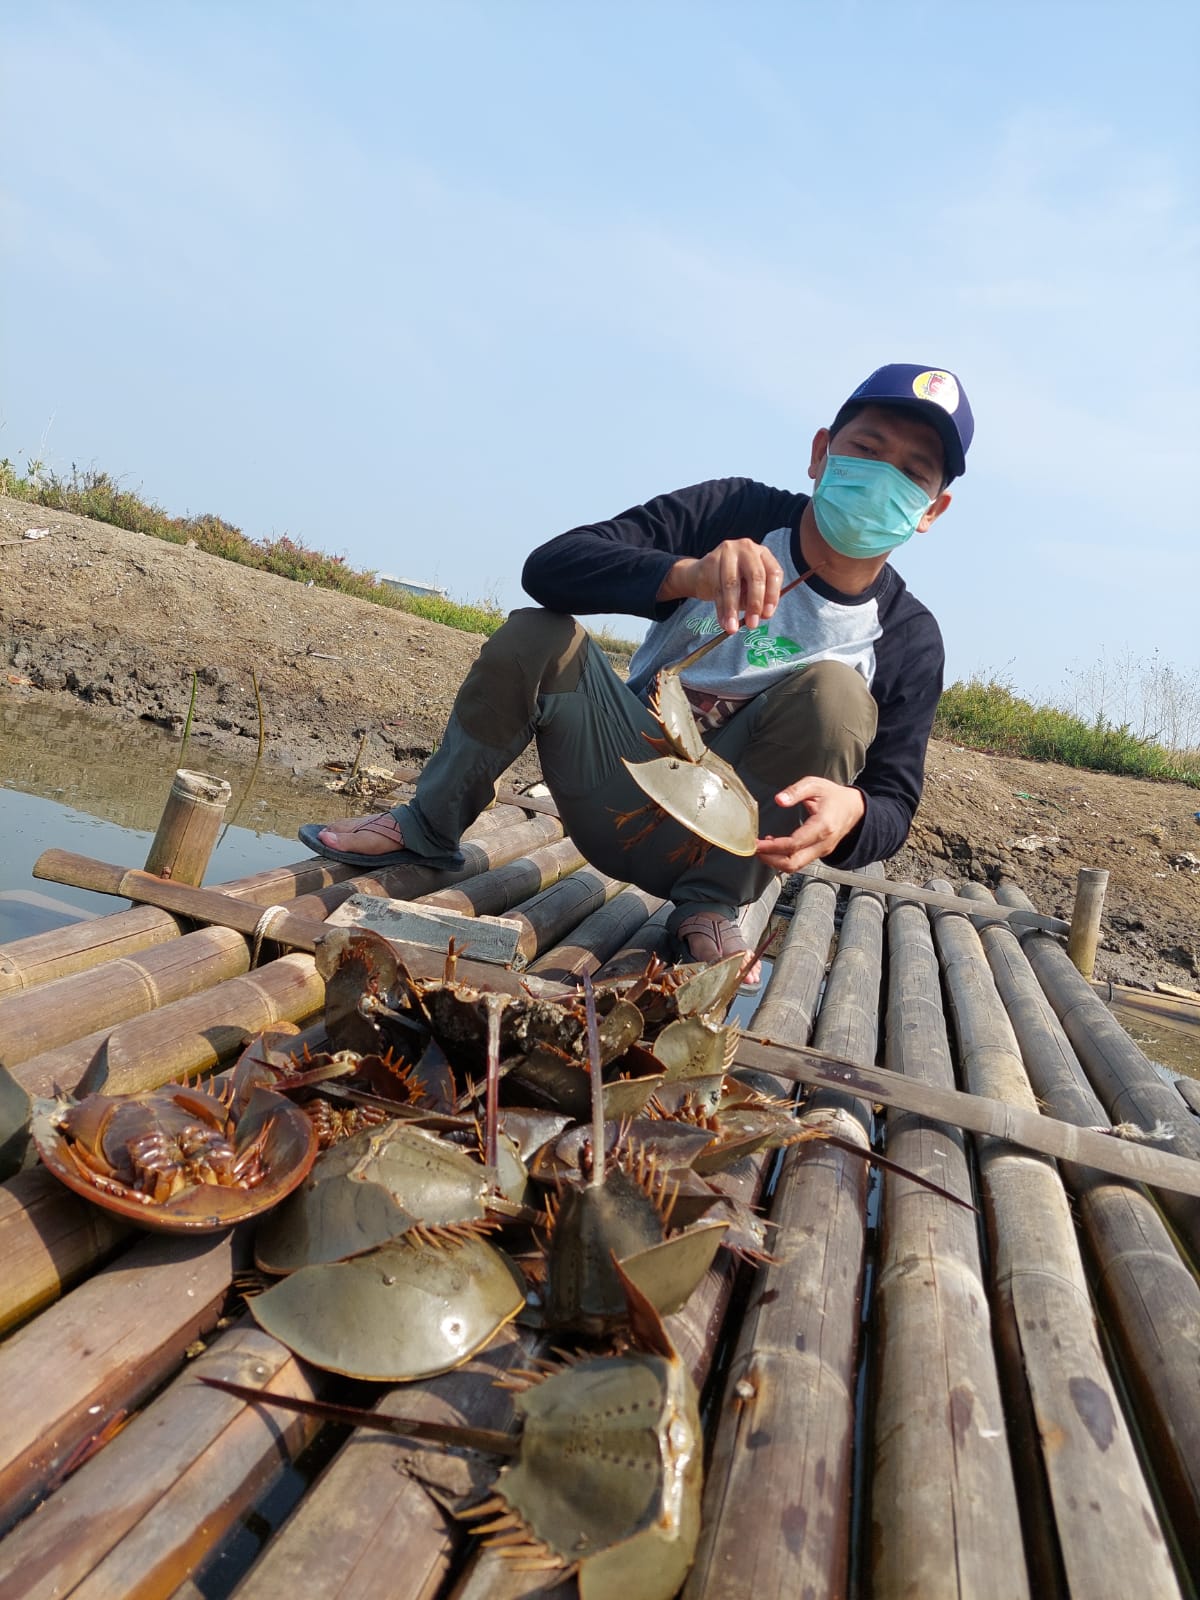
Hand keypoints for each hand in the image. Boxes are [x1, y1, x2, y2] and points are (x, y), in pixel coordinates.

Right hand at [657, 539, 783, 633]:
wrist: (702, 573)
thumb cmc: (733, 581)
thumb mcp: (749, 587)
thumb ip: (758, 597)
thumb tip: (763, 614)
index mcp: (763, 554)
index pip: (773, 573)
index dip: (772, 595)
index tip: (767, 615)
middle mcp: (747, 548)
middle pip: (755, 576)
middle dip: (754, 603)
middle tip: (752, 624)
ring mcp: (728, 552)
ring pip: (732, 584)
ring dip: (733, 610)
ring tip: (733, 628)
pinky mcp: (711, 560)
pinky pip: (717, 589)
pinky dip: (720, 609)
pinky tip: (723, 622)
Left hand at [755, 778, 865, 871]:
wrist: (855, 809)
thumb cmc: (834, 796)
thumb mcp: (815, 785)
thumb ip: (796, 791)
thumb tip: (779, 799)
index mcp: (823, 826)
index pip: (795, 843)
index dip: (774, 846)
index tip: (758, 843)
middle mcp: (823, 843)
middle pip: (794, 862)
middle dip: (771, 859)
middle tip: (755, 849)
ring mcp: (822, 851)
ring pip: (796, 866)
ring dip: (775, 862)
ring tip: (761, 850)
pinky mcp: (819, 853)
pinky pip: (799, 862)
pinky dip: (784, 859)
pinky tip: (773, 849)